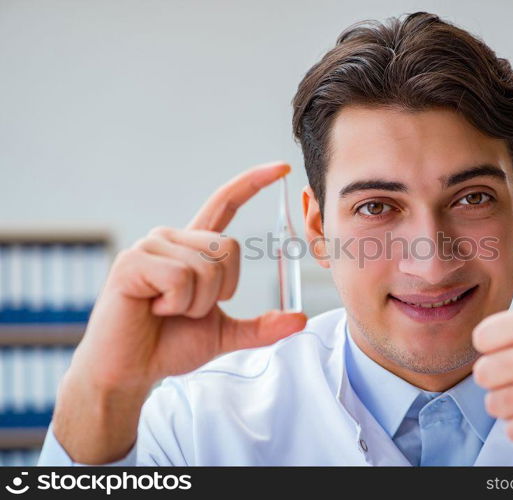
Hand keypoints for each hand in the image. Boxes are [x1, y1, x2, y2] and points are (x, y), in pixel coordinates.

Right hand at [54, 161, 306, 462]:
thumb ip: (262, 326)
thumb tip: (300, 319)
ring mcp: (150, 247)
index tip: (283, 167)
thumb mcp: (224, 334)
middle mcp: (171, 237)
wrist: (130, 371)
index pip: (226, 203)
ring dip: (197, 303)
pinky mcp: (132, 262)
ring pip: (207, 266)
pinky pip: (182, 277)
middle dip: (220, 291)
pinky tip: (153, 309)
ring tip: (166, 311)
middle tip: (187, 310)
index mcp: (192, 248)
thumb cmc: (169, 346)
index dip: (253, 183)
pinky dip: (177, 303)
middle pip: (228, 248)